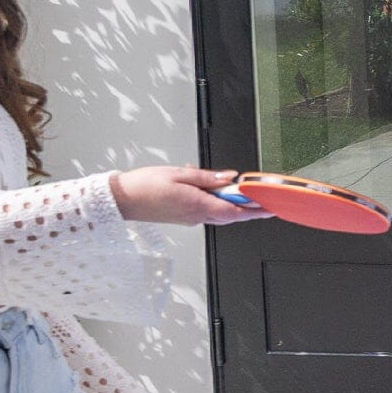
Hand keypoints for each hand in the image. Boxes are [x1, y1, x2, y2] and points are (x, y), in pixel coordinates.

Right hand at [111, 166, 258, 225]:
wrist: (122, 200)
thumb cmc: (144, 186)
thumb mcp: (179, 173)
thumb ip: (207, 177)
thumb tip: (229, 178)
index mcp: (197, 205)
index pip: (235, 211)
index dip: (254, 210)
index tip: (269, 208)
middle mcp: (196, 216)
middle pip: (231, 215)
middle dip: (248, 209)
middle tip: (262, 200)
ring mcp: (190, 220)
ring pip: (219, 214)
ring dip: (229, 203)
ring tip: (231, 187)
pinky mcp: (184, 219)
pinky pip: (206, 212)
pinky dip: (213, 201)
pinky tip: (206, 186)